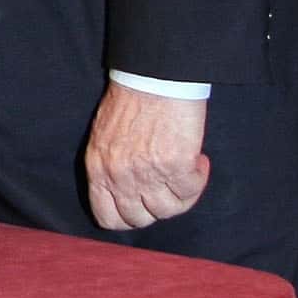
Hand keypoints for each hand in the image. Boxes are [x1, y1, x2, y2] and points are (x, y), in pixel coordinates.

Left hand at [84, 81, 209, 230]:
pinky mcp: (175, 166)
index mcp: (97, 168)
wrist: (153, 78)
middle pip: (140, 219)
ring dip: (182, 194)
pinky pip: (191, 191)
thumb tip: (126, 192)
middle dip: (158, 208)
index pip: (107, 217)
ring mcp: (147, 173)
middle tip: (168, 188)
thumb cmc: (130, 101)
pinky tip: (198, 160)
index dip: (128, 218)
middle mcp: (119, 176)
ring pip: (169, 210)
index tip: (144, 207)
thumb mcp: (105, 137)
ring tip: (185, 170)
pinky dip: (199, 179)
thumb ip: (111, 166)